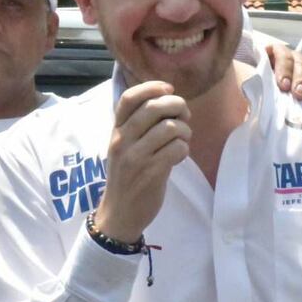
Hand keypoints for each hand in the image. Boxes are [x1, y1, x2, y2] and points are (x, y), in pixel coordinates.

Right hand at [94, 81, 190, 242]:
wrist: (119, 214)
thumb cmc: (127, 176)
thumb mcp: (124, 147)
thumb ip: (139, 126)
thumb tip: (168, 102)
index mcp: (116, 131)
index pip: (129, 98)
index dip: (152, 87)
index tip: (168, 89)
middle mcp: (122, 141)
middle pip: (154, 108)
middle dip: (178, 106)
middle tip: (184, 116)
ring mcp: (136, 157)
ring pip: (170, 128)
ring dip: (185, 131)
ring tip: (182, 140)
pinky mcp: (151, 173)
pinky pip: (177, 149)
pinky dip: (184, 149)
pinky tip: (179, 156)